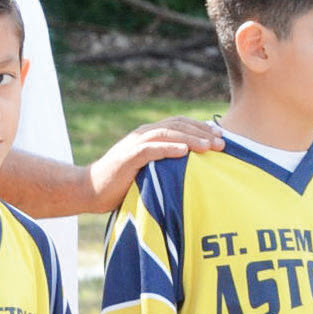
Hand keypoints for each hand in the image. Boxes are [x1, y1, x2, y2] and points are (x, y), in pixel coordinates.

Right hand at [85, 118, 223, 211]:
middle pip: (178, 126)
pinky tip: (184, 152)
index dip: (202, 127)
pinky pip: (151, 149)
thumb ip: (166, 162)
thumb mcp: (148, 169)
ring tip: (210, 146)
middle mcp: (143, 134)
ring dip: (191, 138)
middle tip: (223, 142)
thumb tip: (194, 166)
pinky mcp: (128, 157)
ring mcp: (135, 144)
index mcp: (149, 134)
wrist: (89, 190)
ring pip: (168, 134)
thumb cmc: (121, 183)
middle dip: (202, 132)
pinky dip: (168, 148)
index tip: (222, 136)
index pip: (181, 123)